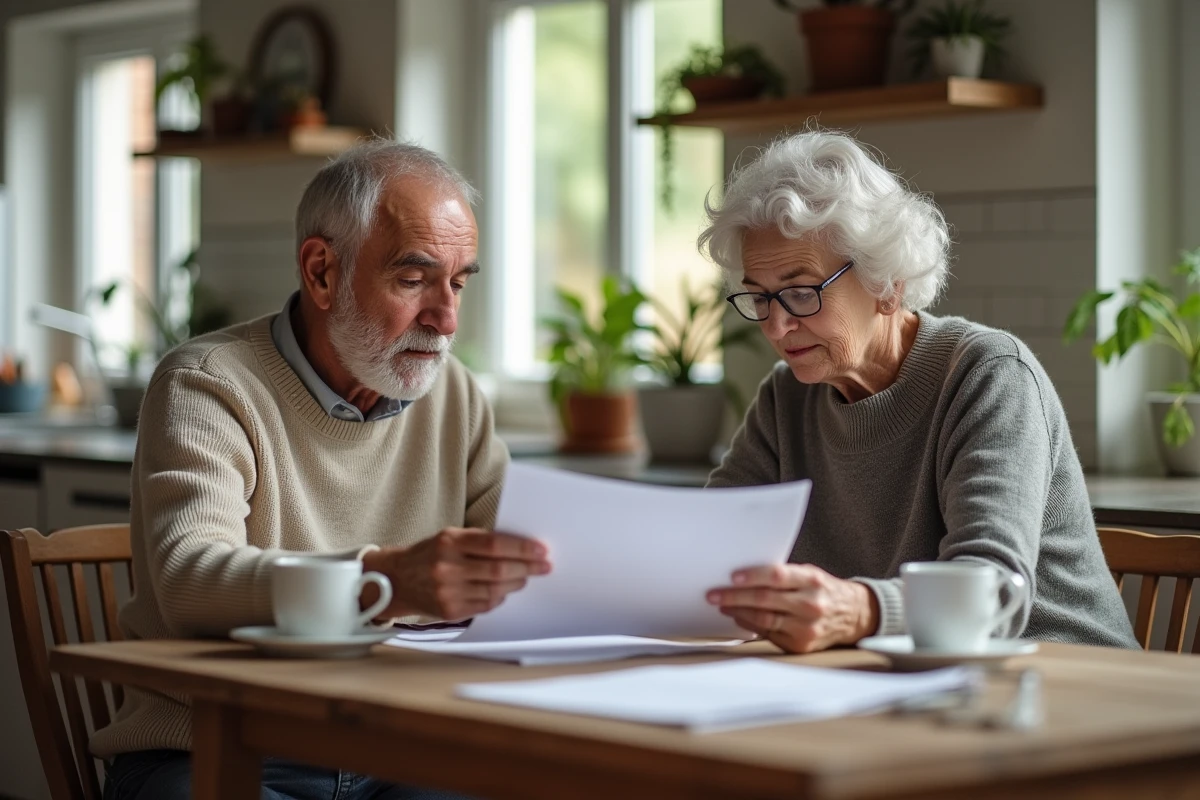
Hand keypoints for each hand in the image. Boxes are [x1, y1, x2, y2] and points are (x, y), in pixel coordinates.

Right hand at [361, 528, 550, 619]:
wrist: (394, 580)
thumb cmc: (428, 555)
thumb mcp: (449, 537)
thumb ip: (479, 541)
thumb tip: (519, 548)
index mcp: (449, 541)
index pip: (495, 544)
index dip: (522, 549)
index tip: (542, 550)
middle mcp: (447, 566)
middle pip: (498, 569)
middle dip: (527, 568)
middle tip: (543, 566)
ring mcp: (448, 591)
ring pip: (495, 590)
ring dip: (515, 583)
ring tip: (525, 577)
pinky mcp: (449, 611)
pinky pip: (485, 605)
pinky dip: (499, 597)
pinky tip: (504, 590)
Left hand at [706, 563, 878, 652]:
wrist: (854, 615)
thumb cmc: (824, 590)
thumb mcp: (810, 575)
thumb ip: (783, 575)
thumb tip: (743, 576)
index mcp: (812, 581)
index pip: (777, 576)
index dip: (753, 576)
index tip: (732, 577)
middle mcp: (810, 604)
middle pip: (765, 600)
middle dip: (735, 597)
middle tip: (713, 594)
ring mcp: (806, 627)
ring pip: (764, 620)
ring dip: (738, 612)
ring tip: (722, 605)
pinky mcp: (801, 645)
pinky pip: (768, 634)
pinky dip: (750, 625)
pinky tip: (739, 618)